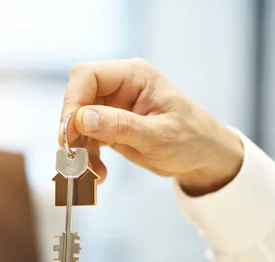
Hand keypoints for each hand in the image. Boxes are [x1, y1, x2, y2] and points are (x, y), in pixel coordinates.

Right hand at [59, 58, 243, 195]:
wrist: (204, 157)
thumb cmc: (192, 140)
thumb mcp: (159, 136)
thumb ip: (120, 126)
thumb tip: (82, 118)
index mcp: (134, 76)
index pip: (87, 76)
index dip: (72, 102)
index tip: (70, 132)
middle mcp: (120, 86)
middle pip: (78, 99)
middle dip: (73, 130)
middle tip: (75, 158)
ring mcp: (113, 106)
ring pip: (78, 122)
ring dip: (80, 149)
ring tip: (94, 172)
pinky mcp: (110, 126)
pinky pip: (87, 138)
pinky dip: (88, 157)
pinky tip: (99, 173)